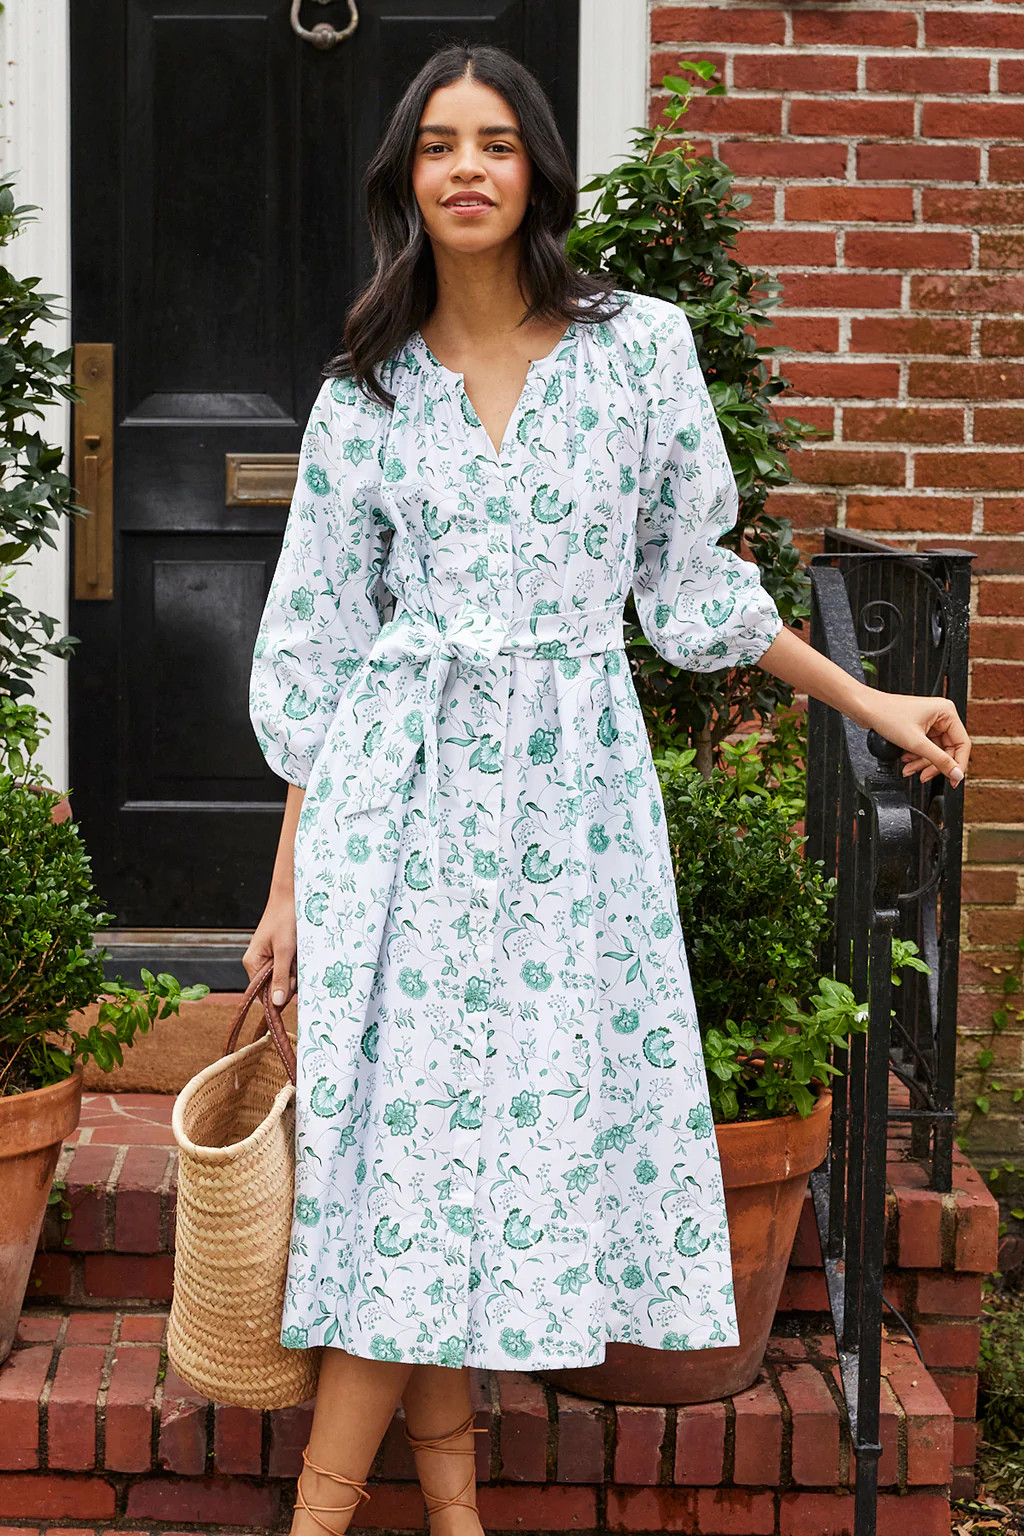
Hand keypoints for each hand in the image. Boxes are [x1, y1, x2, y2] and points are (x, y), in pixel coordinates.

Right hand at [242, 891, 296, 1008]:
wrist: (291, 896)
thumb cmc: (285, 919)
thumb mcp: (284, 950)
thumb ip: (281, 976)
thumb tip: (277, 1003)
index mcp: (252, 963)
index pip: (263, 993)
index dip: (279, 993)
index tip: (292, 981)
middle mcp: (258, 963)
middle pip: (276, 987)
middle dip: (290, 978)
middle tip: (295, 961)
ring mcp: (269, 958)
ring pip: (285, 977)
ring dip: (295, 969)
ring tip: (297, 953)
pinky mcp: (279, 953)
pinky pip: (289, 967)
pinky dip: (297, 962)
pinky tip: (298, 951)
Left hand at [860, 690, 970, 786]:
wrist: (866, 708)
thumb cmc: (887, 715)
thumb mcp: (916, 743)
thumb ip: (939, 760)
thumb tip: (956, 773)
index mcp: (946, 712)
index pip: (962, 744)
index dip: (958, 764)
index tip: (954, 780)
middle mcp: (941, 715)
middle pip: (947, 750)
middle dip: (933, 765)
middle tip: (923, 776)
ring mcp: (930, 722)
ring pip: (934, 751)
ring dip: (922, 762)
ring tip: (909, 769)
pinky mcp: (919, 727)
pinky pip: (924, 747)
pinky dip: (916, 756)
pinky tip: (905, 760)